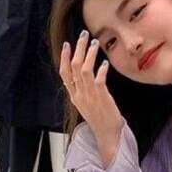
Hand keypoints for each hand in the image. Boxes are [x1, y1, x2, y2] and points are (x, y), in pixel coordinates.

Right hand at [60, 30, 122, 166]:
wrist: (107, 135)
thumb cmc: (100, 119)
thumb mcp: (86, 104)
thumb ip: (82, 91)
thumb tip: (81, 77)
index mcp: (74, 95)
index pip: (64, 73)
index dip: (63, 58)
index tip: (66, 44)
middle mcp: (79, 94)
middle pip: (73, 66)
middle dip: (78, 48)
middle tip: (83, 35)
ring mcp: (90, 96)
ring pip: (84, 70)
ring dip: (89, 54)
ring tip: (95, 43)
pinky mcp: (101, 98)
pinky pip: (98, 80)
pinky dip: (100, 70)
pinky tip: (104, 62)